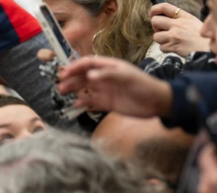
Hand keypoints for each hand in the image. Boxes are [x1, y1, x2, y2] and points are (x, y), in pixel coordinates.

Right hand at [58, 57, 174, 118]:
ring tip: (62, 92)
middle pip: (84, 76)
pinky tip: (76, 104)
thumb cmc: (143, 85)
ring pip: (85, 88)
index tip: (65, 72)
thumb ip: (107, 75)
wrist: (156, 103)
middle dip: (71, 79)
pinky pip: (91, 102)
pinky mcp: (107, 103)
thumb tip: (89, 76)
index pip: (88, 64)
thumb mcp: (127, 77)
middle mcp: (105, 78)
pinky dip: (83, 102)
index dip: (76, 66)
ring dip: (74, 89)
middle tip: (60, 84)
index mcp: (109, 67)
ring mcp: (105, 90)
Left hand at [150, 4, 208, 56]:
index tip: (152, 14)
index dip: (154, 10)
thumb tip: (167, 21)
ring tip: (170, 41)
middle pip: (155, 21)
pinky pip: (161, 47)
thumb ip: (181, 20)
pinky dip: (165, 49)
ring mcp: (174, 35)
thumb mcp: (194, 22)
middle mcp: (178, 24)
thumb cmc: (202, 38)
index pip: (165, 7)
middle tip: (162, 31)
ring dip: (161, 40)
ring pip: (156, 36)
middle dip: (155, 27)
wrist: (208, 50)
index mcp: (184, 16)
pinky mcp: (172, 46)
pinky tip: (174, 48)